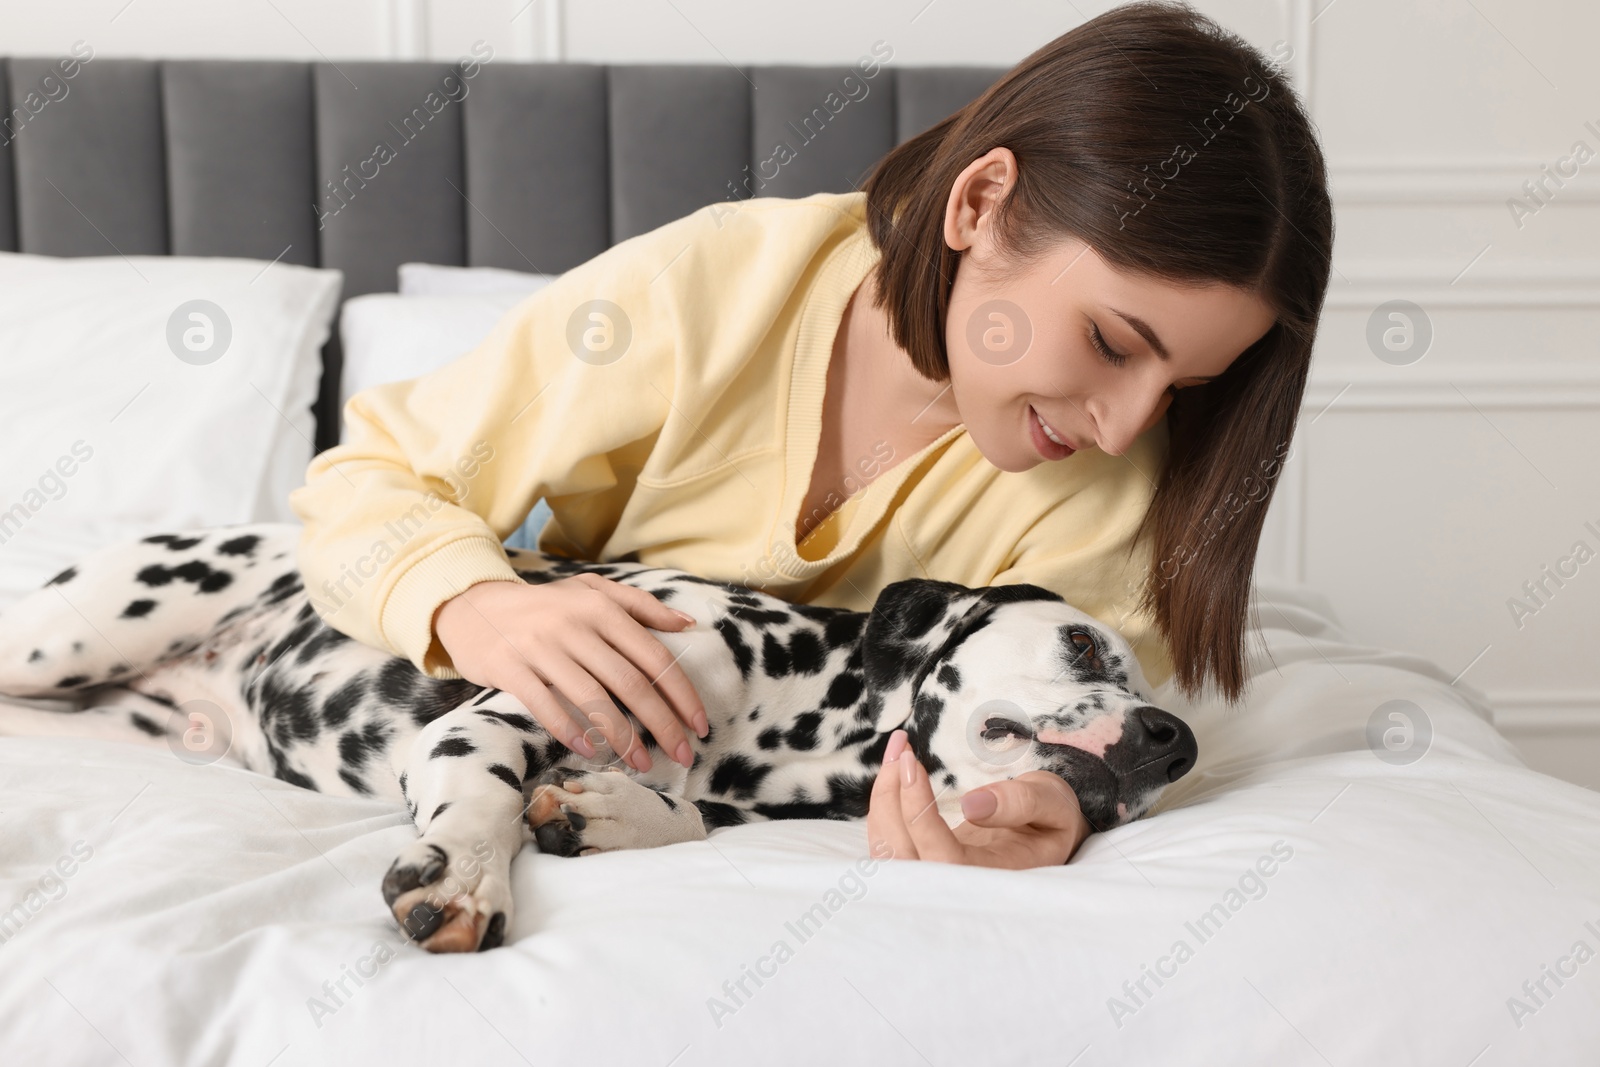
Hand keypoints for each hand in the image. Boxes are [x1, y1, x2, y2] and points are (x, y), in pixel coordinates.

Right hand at [432, 576, 707, 771]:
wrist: (474, 606)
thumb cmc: (545, 605)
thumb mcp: (592, 592)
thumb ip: (640, 605)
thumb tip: (686, 624)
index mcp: (602, 609)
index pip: (653, 656)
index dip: (681, 693)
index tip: (699, 725)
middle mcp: (575, 626)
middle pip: (630, 682)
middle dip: (662, 723)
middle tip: (682, 754)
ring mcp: (542, 648)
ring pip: (593, 698)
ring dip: (622, 736)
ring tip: (642, 762)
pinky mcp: (510, 669)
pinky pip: (546, 705)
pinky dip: (570, 730)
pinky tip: (590, 751)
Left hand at [866, 729, 1091, 868]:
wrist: (1043, 837)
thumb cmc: (1051, 821)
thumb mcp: (1054, 806)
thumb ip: (1022, 803)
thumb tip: (972, 805)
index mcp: (997, 880)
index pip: (944, 859)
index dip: (919, 814)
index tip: (913, 763)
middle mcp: (959, 888)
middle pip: (902, 859)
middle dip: (889, 799)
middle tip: (903, 748)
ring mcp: (934, 879)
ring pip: (886, 853)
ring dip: (881, 798)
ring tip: (899, 750)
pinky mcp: (919, 863)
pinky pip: (886, 842)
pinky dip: (882, 804)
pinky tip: (896, 769)